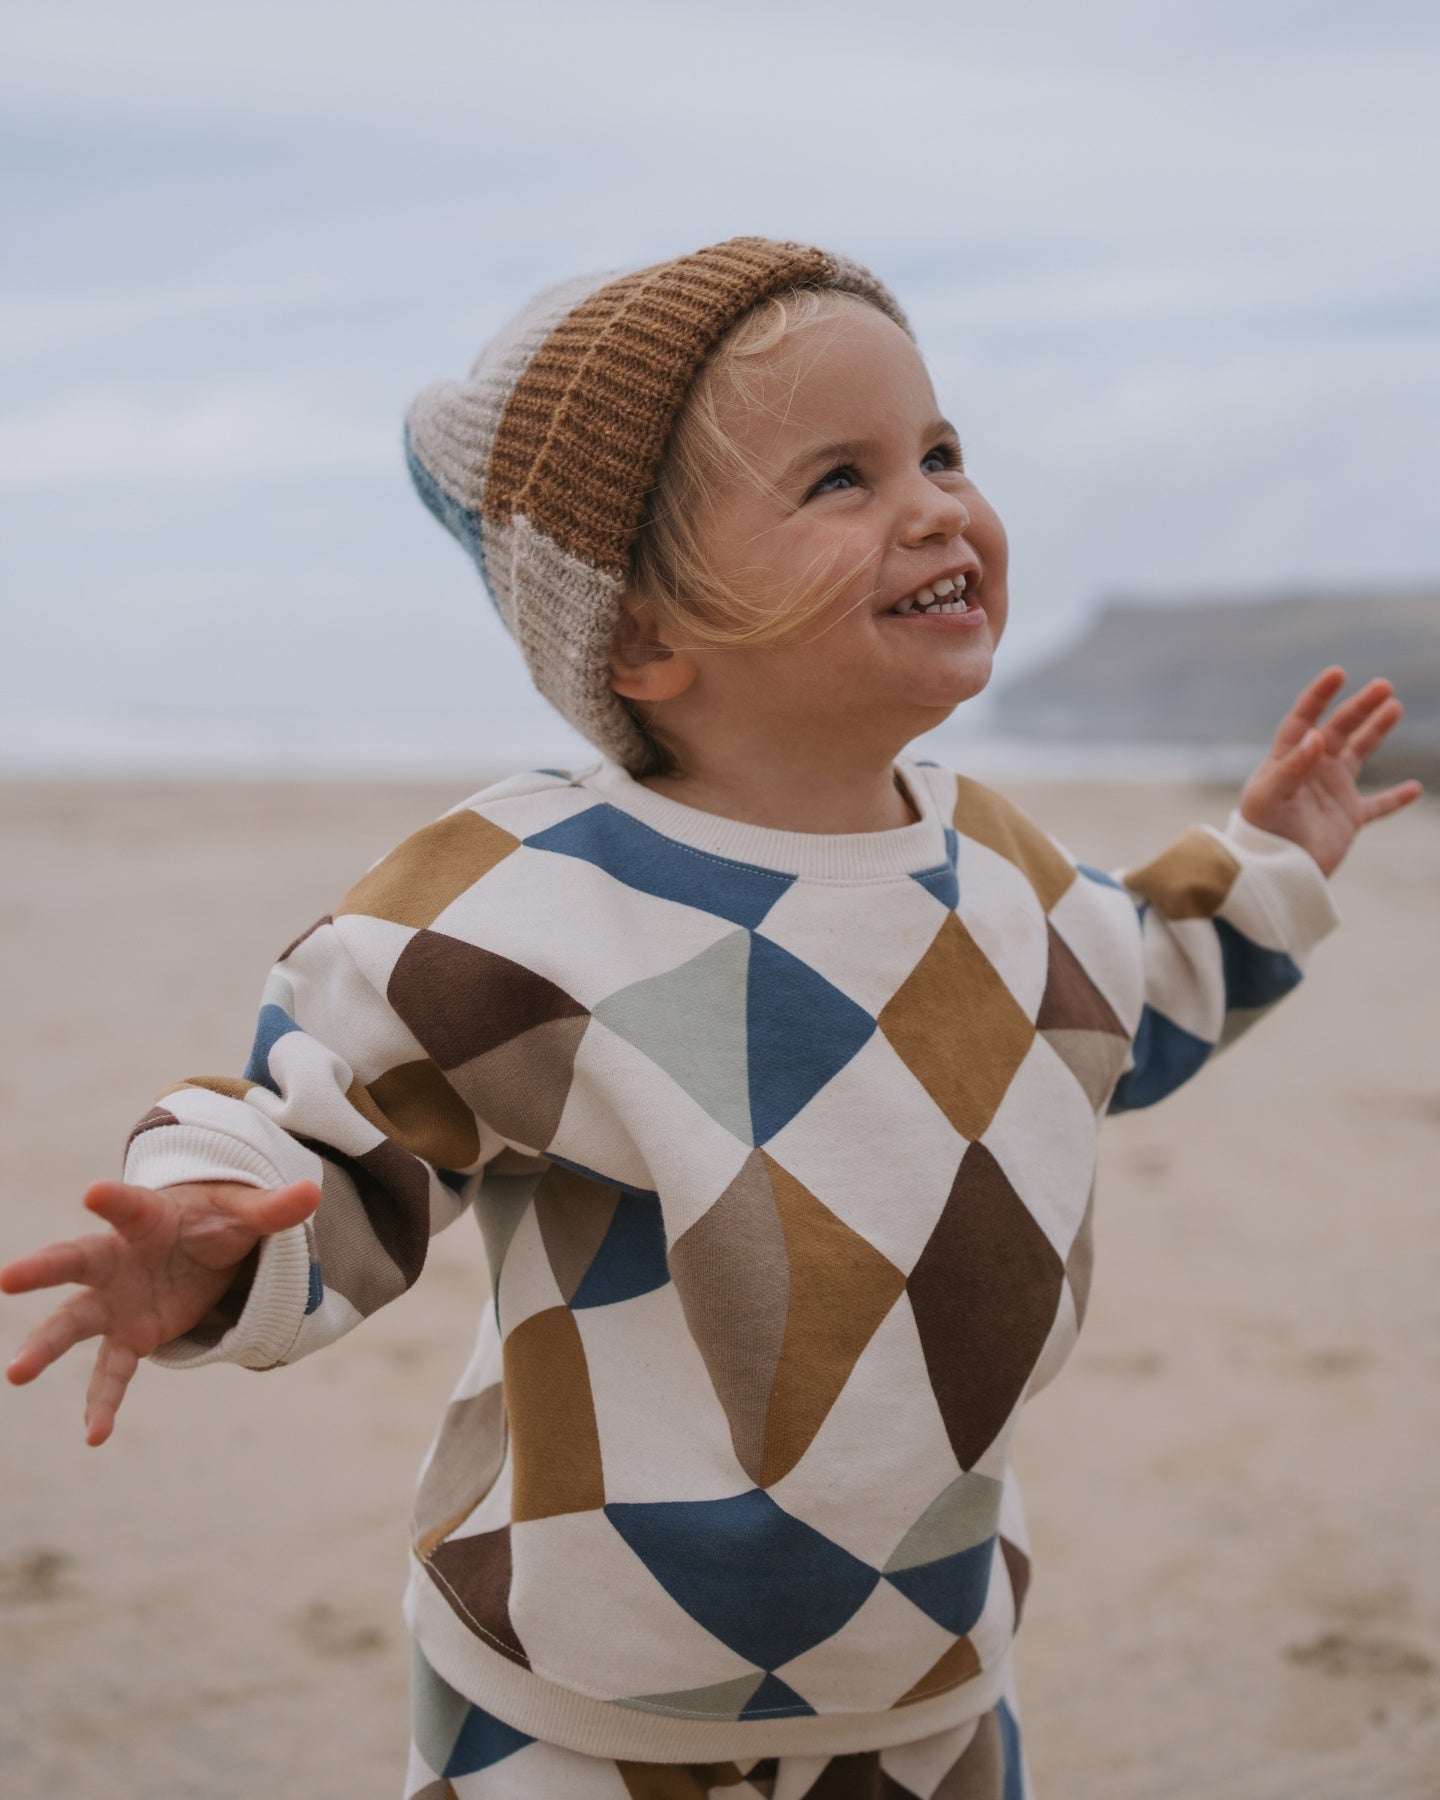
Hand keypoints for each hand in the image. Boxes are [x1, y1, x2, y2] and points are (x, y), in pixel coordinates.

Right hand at [2, 1178, 319, 1445]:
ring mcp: (116, 1301)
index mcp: (147, 1219)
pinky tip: (94, 1437)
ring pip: (74, 1321)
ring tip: (15, 1372)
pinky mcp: (130, 1336)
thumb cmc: (216, 1222)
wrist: (202, 1246)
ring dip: (45, 1345)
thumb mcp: (247, 1215)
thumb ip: (274, 1209)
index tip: (92, 1192)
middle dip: (42, 1268)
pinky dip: (103, 1403)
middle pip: (75, 1260)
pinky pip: (110, 1372)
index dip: (113, 1199)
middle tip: (6, 1278)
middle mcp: (118, 1258)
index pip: (128, 1205)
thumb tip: (314, 1193)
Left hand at [1239, 667, 1424, 876]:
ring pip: (1359, 754)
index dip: (1318, 696)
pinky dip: (1396, 798)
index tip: (1337, 673)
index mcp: (1287, 761)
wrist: (1272, 874)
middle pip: (1338, 730)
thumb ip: (1291, 767)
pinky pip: (1377, 805)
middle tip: (1384, 686)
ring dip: (1376, 731)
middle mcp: (1311, 771)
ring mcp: (1331, 793)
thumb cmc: (1261, 833)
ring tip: (1394, 706)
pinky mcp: (1348, 819)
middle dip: (1360, 707)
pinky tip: (1414, 788)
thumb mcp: (1269, 797)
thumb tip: (1317, 737)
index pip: (1303, 720)